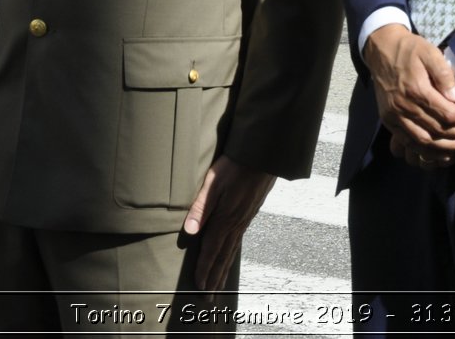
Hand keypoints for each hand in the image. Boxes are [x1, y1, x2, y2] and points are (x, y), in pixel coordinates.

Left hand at [183, 156, 275, 291]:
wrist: (264, 154)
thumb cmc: (235, 165)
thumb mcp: (212, 183)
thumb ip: (201, 207)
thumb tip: (190, 232)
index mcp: (225, 218)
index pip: (211, 250)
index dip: (204, 269)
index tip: (199, 287)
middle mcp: (236, 223)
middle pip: (223, 256)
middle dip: (215, 278)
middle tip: (210, 299)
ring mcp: (245, 219)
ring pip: (232, 250)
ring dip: (224, 270)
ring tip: (219, 286)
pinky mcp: (250, 213)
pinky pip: (239, 240)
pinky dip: (232, 254)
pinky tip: (230, 255)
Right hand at [364, 24, 454, 167]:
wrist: (381, 50)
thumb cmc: (409, 49)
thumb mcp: (430, 52)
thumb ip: (444, 74)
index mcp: (416, 89)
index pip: (447, 113)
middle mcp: (403, 106)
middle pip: (437, 130)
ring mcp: (394, 116)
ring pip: (424, 141)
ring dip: (446, 147)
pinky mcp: (388, 121)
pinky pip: (409, 143)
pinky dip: (427, 151)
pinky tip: (441, 150)